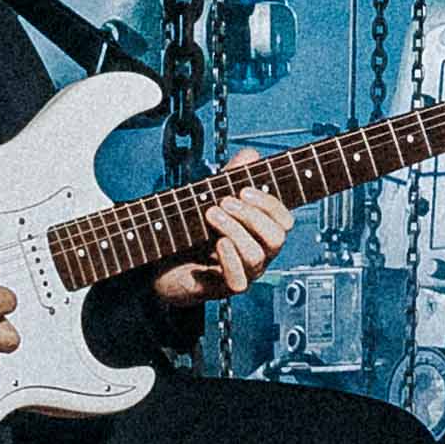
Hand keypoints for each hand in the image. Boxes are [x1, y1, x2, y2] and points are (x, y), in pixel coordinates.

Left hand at [143, 184, 292, 308]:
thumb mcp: (210, 197)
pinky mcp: (222, 288)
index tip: (243, 189)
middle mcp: (258, 254)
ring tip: (210, 215)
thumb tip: (251, 155)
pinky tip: (217, 243)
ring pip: (256, 256)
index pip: (284, 220)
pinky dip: (230, 259)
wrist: (161, 262)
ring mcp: (243, 273)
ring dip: (234, 230)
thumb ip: (231, 177)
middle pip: (276, 238)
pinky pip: (239, 280)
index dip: (269, 204)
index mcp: (260, 232)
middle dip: (251, 216)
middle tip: (223, 202)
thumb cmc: (190, 230)